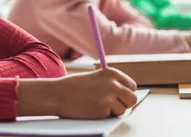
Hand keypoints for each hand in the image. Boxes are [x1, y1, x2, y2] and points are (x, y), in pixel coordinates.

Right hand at [17, 68, 136, 118]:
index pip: (131, 85)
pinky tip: (93, 109)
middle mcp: (114, 83)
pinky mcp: (104, 109)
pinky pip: (112, 116)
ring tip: (99, 106)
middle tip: (114, 105)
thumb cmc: (75, 87)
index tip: (119, 97)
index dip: (126, 93)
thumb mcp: (96, 78)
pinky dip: (105, 115)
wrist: (58, 94)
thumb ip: (111, 84)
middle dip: (125, 103)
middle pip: (132, 98)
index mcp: (112, 73)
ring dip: (114, 111)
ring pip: (123, 109)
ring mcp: (109, 96)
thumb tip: (127, 96)